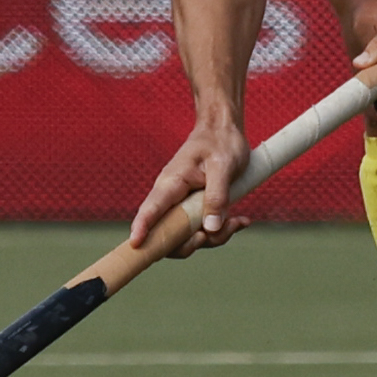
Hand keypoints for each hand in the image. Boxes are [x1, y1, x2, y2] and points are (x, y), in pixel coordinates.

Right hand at [129, 114, 251, 255]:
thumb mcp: (223, 166)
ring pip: (187, 236)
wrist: (224, 131)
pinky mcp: (194, 210)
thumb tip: (211, 228)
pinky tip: (240, 221)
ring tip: (237, 222)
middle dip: (190, 243)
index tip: (135, 245)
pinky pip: (202, 230)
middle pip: (166, 234)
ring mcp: (182, 206)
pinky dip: (220, 231)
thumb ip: (217, 195)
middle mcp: (171, 198)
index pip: (151, 209)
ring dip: (213, 237)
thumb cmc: (221, 142)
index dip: (141, 228)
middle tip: (212, 235)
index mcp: (171, 183)